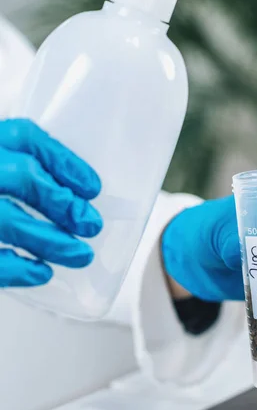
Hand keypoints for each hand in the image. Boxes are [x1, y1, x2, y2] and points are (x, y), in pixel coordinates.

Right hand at [0, 119, 102, 286]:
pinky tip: (41, 273)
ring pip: (5, 220)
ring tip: (80, 255)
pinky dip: (14, 269)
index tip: (93, 188)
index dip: (63, 161)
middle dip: (61, 202)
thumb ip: (29, 167)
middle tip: (92, 225)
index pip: (24, 136)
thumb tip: (83, 192)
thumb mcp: (5, 163)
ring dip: (48, 240)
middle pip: (19, 176)